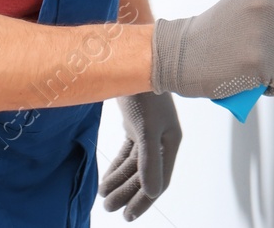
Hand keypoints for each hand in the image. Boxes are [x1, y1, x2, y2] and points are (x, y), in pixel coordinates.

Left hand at [99, 91, 180, 220]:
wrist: (132, 60)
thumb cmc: (143, 91)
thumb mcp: (146, 128)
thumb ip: (149, 161)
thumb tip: (152, 191)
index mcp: (170, 142)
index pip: (159, 180)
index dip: (144, 200)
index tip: (129, 216)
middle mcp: (161, 139)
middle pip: (144, 175)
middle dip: (126, 193)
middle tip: (109, 208)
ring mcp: (148, 132)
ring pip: (133, 165)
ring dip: (119, 181)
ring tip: (103, 196)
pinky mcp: (135, 124)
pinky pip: (127, 153)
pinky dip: (117, 166)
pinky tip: (106, 178)